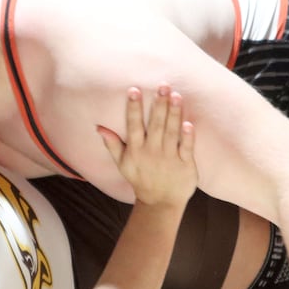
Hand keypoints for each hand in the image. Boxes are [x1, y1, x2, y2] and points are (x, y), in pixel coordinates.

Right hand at [99, 85, 196, 206]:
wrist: (160, 203)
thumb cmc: (141, 180)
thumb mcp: (123, 164)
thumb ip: (112, 145)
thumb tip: (99, 127)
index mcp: (136, 150)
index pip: (134, 125)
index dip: (134, 108)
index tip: (133, 90)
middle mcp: (152, 152)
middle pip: (156, 125)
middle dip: (159, 105)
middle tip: (162, 85)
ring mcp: (169, 158)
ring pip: (172, 133)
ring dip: (174, 114)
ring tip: (176, 95)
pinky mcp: (185, 165)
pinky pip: (186, 148)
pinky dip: (187, 137)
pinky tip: (189, 123)